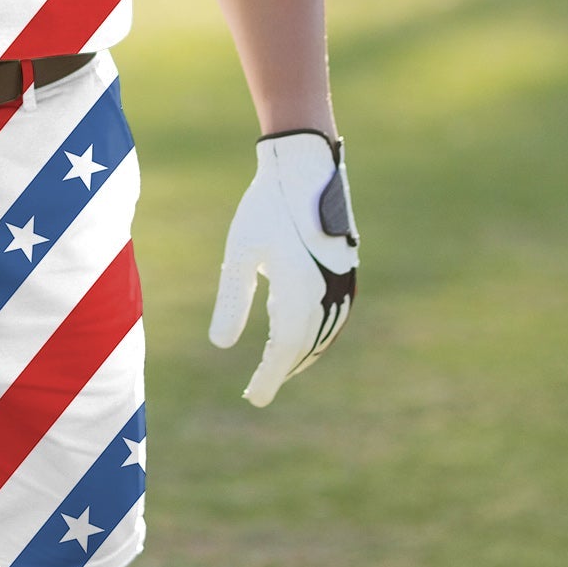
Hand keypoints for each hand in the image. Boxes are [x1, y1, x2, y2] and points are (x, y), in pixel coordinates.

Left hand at [209, 131, 357, 405]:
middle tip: (258, 389)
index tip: (253, 398)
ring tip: (276, 367)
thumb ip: (232, 300)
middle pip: (304, 348)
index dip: (269, 377)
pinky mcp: (347, 274)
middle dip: (282, 369)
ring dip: (300, 355)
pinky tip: (297, 335)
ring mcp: (342, 285)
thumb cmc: (265, 207)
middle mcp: (328, 295)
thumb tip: (220, 346)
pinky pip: (334, 317)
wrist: (304, 168)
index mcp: (300, 293)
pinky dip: (316, 334)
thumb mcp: (240, 252)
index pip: (284, 351)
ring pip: (322, 335)